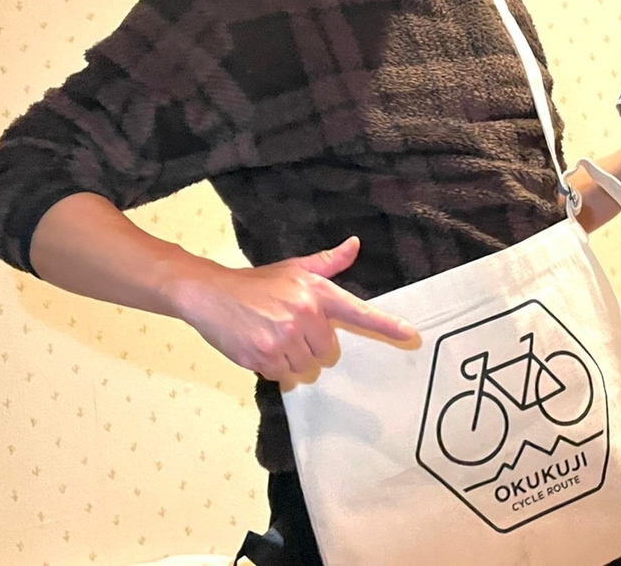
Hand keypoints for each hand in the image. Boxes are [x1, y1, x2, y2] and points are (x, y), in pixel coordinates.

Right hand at [173, 237, 416, 380]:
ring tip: (270, 335)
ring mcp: (284, 336)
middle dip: (307, 344)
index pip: (357, 311)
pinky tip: (259, 346)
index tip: (410, 335)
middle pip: (326, 350)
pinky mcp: (265, 356)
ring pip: (305, 366)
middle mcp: (304, 313)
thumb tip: (355, 244)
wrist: (210, 294)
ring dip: (290, 358)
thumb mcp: (293, 268)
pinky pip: (283, 375)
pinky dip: (272, 366)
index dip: (385, 324)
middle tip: (285, 326)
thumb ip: (327, 262)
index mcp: (316, 292)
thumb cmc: (255, 283)